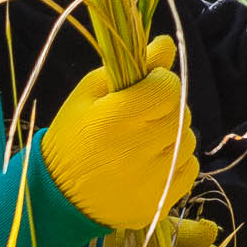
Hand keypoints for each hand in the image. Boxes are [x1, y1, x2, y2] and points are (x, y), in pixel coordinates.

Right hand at [43, 34, 198, 228]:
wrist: (58, 200)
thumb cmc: (70, 139)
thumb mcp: (87, 96)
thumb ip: (130, 67)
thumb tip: (166, 44)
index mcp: (115, 120)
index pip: (167, 88)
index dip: (160, 81)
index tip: (145, 85)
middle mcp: (138, 151)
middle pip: (180, 112)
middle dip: (165, 107)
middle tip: (138, 117)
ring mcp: (153, 180)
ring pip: (187, 140)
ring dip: (171, 135)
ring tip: (139, 142)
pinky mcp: (163, 201)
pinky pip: (189, 168)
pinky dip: (175, 161)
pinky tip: (148, 163)